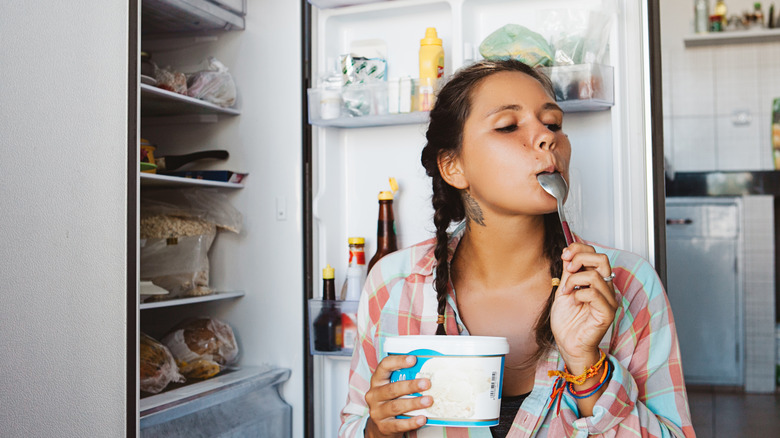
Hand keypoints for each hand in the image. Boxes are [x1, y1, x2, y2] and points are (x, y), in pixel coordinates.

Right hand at [364, 355, 430, 436]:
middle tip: (427, 383)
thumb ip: (404, 379)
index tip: (413, 360)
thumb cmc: (391, 402)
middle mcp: (374, 395)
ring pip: (396, 406)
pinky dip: (412, 422)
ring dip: (414, 403)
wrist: (381, 426)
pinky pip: (398, 424)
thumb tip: (428, 371)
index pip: (384, 367)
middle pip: (392, 389)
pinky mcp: (383, 426)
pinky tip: (422, 419)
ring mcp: (377, 412)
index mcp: (377, 381)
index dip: (398, 362)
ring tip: (428, 400)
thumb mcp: (393, 389)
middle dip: (410, 385)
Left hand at [550, 243, 617, 372]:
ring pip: (595, 276)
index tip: (565, 254)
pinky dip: (579, 294)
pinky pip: (594, 294)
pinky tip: (574, 301)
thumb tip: (568, 253)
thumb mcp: (564, 289)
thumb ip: (569, 272)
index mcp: (598, 281)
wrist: (567, 344)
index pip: (596, 254)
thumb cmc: (567, 321)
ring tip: (566, 292)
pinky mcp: (607, 313)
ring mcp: (609, 300)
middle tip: (567, 269)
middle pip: (602, 259)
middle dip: (580, 258)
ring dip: (574, 280)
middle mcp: (606, 288)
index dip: (579, 249)